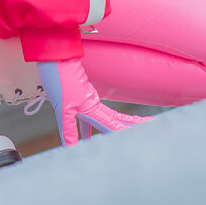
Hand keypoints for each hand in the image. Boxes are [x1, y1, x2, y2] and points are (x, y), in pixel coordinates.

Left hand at [37, 57, 152, 146]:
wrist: (54, 54)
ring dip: (117, 125)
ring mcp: (87, 99)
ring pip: (106, 117)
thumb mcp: (62, 108)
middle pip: (117, 119)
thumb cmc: (59, 77)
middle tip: (151, 128)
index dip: (130, 132)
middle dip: (134, 125)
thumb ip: (68, 130)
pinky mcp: (79, 96)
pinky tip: (86, 136)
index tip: (147, 136)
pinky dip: (92, 128)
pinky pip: (91, 116)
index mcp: (93, 109)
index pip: (115, 126)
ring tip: (128, 135)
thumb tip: (71, 149)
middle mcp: (94, 104)